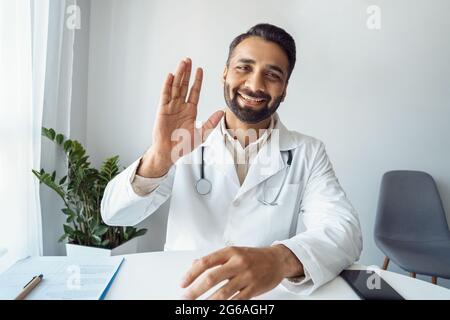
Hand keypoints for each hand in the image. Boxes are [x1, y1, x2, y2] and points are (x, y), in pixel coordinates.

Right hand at [138, 58, 223, 176]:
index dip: (197, 81)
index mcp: (190, 111)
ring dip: (179, 75)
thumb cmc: (183, 145)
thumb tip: (222, 112)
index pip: (194, 92)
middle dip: (187, 73)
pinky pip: (165, 95)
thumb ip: (211, 122)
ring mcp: (171, 107)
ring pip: (175, 87)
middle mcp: (180, 106)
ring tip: (182, 63)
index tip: (200, 70)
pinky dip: (168, 85)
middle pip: (184, 86)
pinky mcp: (162, 110)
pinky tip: (171, 76)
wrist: (170, 152)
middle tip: (189, 60)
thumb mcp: (201, 134)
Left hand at [180, 245, 303, 299]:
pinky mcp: (254, 289)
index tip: (182, 283)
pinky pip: (237, 301)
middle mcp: (238, 263)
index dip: (191, 274)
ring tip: (198, 308)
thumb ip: (214, 259)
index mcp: (230, 252)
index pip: (205, 262)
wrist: (277, 260)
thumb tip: (193, 265)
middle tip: (185, 298)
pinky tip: (218, 310)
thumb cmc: (253, 256)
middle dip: (195, 290)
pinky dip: (226, 307)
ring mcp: (247, 276)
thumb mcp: (233, 252)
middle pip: (212, 278)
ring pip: (223, 293)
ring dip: (208, 302)